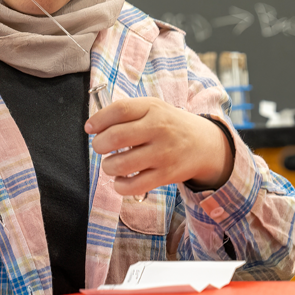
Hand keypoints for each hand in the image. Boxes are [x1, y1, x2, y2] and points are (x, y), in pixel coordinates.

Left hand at [86, 97, 233, 196]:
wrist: (204, 144)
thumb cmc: (169, 125)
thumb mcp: (153, 108)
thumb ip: (126, 113)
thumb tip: (93, 126)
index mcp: (153, 108)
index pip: (119, 110)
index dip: (99, 119)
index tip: (90, 128)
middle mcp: (158, 129)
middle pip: (116, 137)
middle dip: (99, 144)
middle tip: (101, 147)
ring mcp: (163, 154)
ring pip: (121, 164)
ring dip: (108, 166)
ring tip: (111, 164)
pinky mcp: (165, 175)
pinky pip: (133, 186)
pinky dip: (120, 185)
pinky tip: (121, 179)